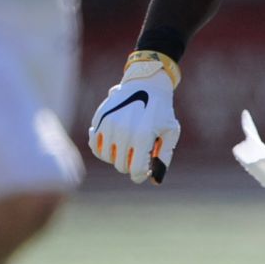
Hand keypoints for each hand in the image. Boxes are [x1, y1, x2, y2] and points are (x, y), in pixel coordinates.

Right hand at [88, 51, 181, 183]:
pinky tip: (112, 142)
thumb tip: (155, 181)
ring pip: (106, 157)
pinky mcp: (100, 119)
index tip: (144, 171)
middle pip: (121, 165)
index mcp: (143, 136)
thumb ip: (163, 157)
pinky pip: (94, 144)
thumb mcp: (170, 132)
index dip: (140, 175)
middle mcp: (123, 131)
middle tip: (139, 154)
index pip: (135, 170)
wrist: (146, 83)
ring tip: (127, 147)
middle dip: (130, 165)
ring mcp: (109, 125)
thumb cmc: (162, 110)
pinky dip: (101, 148)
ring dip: (116, 157)